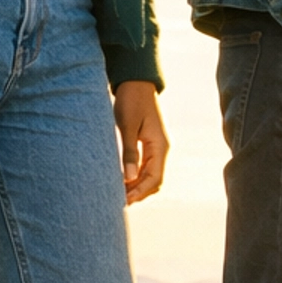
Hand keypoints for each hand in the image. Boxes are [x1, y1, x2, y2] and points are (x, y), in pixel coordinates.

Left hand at [114, 81, 167, 203]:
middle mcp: (161, 149)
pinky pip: (146, 167)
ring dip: (137, 186)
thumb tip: (129, 178)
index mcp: (160, 146)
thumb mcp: (128, 126)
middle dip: (139, 192)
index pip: (155, 178)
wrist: (136, 82)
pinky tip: (123, 180)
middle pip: (154, 180)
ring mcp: (156, 147)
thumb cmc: (131, 101)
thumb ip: (129, 152)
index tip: (125, 199)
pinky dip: (136, 176)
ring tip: (119, 193)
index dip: (140, 191)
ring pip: (150, 175)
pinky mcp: (149, 144)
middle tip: (119, 200)